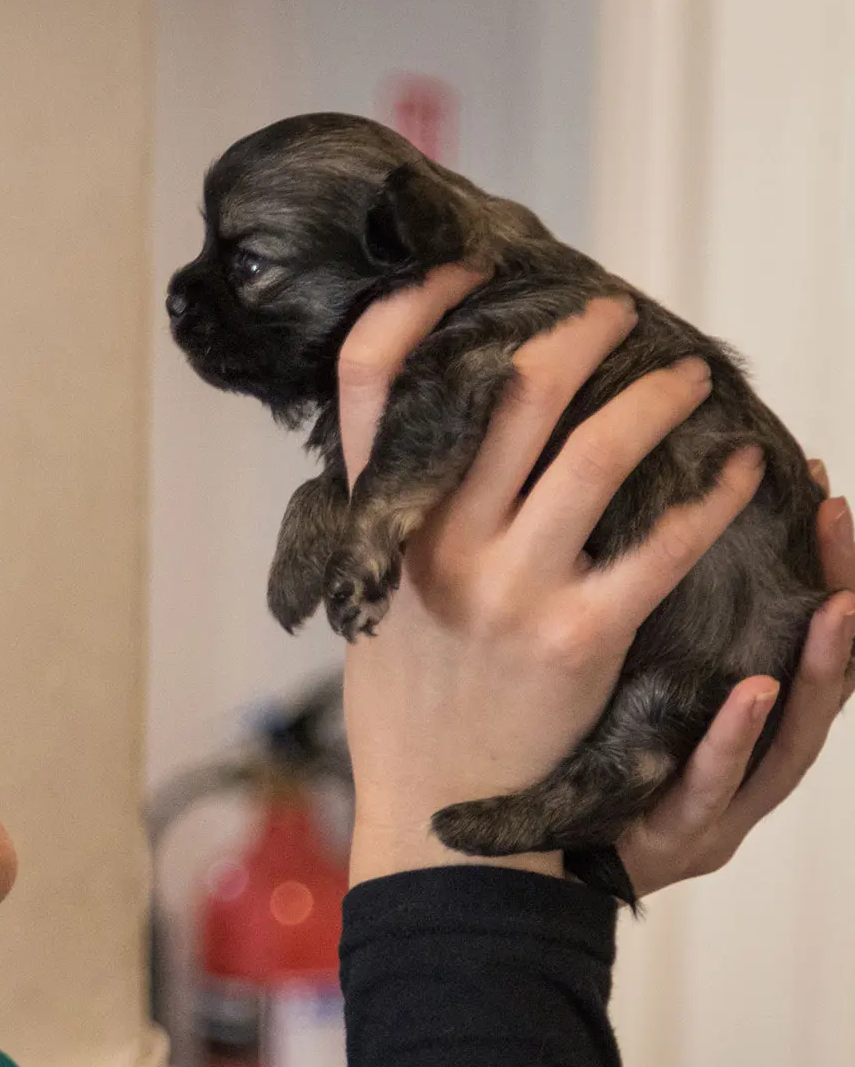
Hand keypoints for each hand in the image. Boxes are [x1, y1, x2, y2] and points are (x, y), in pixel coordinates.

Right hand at [337, 266, 766, 885]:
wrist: (435, 814)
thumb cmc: (405, 705)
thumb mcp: (368, 599)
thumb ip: (395, 521)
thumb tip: (417, 439)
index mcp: (378, 525)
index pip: (369, 380)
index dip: (414, 307)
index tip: (464, 272)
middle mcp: (436, 542)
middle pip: (508, 393)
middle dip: (575, 337)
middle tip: (617, 316)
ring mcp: (506, 586)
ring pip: (593, 452)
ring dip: (655, 401)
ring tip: (689, 381)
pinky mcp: (578, 635)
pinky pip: (661, 545)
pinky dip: (710, 496)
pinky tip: (739, 470)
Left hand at [617, 461, 854, 896]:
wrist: (528, 870)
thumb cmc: (578, 763)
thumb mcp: (616, 681)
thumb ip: (638, 619)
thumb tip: (620, 507)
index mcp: (737, 715)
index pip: (793, 629)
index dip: (816, 563)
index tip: (815, 483)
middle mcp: (747, 757)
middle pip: (817, 677)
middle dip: (840, 598)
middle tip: (838, 518)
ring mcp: (721, 803)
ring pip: (790, 736)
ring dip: (817, 668)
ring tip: (837, 606)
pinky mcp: (675, 838)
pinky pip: (710, 786)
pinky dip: (733, 741)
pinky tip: (752, 693)